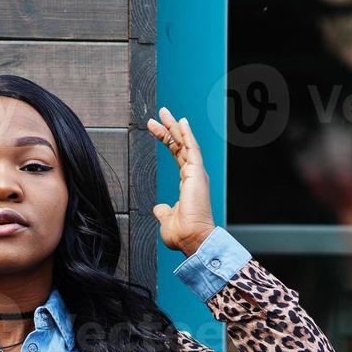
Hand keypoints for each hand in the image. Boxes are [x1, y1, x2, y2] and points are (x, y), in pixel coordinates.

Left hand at [145, 107, 215, 256]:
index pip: (176, 155)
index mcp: (188, 183)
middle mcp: (194, 175)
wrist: (192, 239)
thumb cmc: (182, 233)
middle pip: (180, 145)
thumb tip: (158, 207)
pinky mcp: (196, 174)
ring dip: (174, 127)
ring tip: (165, 112)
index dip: (167, 140)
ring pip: (185, 144)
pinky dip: (186, 135)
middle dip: (169, 128)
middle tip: (160, 114)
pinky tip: (181, 123)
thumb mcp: (166, 218)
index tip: (155, 129)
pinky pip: (191, 149)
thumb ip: (163, 210)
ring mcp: (196, 173)